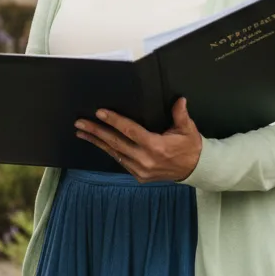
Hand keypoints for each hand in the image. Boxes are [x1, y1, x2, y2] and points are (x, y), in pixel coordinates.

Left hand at [75, 97, 202, 182]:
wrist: (195, 170)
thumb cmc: (190, 146)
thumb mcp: (188, 130)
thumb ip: (181, 115)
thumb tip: (179, 99)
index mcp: (156, 146)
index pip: (130, 131)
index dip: (114, 121)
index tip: (99, 113)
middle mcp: (145, 160)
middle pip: (116, 143)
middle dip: (96, 131)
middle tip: (79, 123)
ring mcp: (140, 170)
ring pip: (114, 153)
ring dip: (97, 142)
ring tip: (81, 133)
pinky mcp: (138, 176)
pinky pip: (119, 161)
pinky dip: (108, 151)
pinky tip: (97, 142)